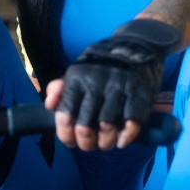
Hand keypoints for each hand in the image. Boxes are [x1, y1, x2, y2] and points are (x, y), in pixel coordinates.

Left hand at [47, 20, 176, 149]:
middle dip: (86, 143)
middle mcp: (96, 83)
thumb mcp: (78, 71)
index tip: (70, 141)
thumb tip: (49, 106)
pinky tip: (121, 141)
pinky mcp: (139, 92)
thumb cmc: (102, 65)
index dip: (65, 134)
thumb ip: (60, 88)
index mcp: (77, 79)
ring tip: (105, 144)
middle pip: (85, 126)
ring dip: (105, 142)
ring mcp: (118, 88)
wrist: (136, 44)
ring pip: (107, 127)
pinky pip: (132, 122)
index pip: (65, 114)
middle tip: (89, 145)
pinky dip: (126, 136)